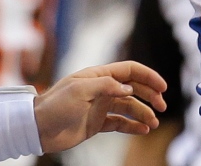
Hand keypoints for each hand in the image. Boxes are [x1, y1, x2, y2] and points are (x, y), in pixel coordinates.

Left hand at [34, 61, 166, 153]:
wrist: (38, 127)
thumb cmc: (55, 105)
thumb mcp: (79, 90)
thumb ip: (105, 86)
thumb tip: (128, 88)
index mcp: (97, 76)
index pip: (129, 70)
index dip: (147, 76)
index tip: (163, 87)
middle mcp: (101, 89)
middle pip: (133, 88)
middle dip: (149, 95)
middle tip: (162, 107)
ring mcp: (99, 106)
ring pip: (129, 107)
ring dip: (143, 113)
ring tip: (152, 123)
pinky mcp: (96, 122)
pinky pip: (120, 122)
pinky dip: (132, 126)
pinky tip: (142, 130)